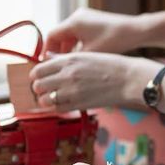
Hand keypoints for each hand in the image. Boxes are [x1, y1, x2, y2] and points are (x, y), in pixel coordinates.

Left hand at [30, 53, 157, 111]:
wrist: (128, 78)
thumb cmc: (111, 65)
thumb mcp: (87, 55)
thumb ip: (66, 59)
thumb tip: (49, 59)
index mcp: (68, 60)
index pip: (39, 70)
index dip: (36, 76)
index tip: (40, 79)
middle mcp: (67, 75)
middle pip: (38, 85)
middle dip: (39, 89)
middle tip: (44, 90)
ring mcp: (72, 90)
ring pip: (45, 99)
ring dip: (46, 100)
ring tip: (52, 99)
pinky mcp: (79, 103)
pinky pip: (58, 109)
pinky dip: (56, 108)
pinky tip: (62, 105)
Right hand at [45, 8, 147, 54]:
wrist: (135, 30)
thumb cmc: (114, 41)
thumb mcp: (90, 53)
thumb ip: (69, 58)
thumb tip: (53, 64)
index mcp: (74, 22)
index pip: (51, 35)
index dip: (47, 50)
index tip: (46, 63)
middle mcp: (77, 16)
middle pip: (60, 34)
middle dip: (58, 50)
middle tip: (56, 65)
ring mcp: (86, 16)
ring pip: (69, 34)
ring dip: (68, 48)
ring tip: (69, 63)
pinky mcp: (93, 20)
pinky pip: (79, 32)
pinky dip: (77, 43)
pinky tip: (82, 56)